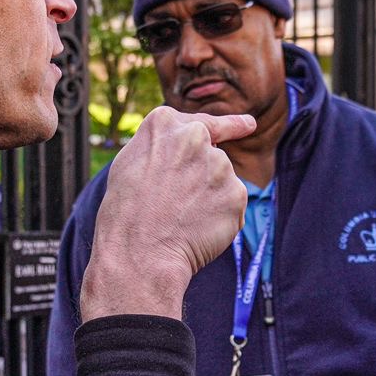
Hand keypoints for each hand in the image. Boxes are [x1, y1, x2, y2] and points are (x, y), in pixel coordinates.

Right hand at [81, 107, 255, 320]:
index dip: (229, 125)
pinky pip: (233, 206)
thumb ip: (163, 147)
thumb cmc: (127, 213)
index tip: (249, 125)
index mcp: (165, 123)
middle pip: (212, 156)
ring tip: (181, 220)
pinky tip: (199, 230)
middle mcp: (195, 136)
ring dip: (211, 199)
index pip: (203, 122)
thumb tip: (192, 142)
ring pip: (222, 182)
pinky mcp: (237, 193)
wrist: (140, 253)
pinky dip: (222, 219)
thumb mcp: (131, 164)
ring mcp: (219, 164)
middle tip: (176, 206)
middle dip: (202, 178)